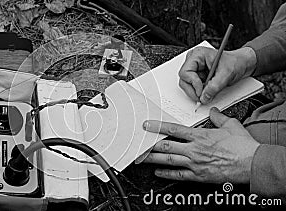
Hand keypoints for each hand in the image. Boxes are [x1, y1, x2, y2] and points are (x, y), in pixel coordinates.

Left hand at [139, 107, 259, 183]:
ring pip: (169, 160)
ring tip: (142, 157)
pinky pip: (179, 175)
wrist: (252, 163)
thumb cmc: (243, 146)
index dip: (158, 127)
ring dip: (154, 159)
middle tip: (139, 143)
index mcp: (200, 136)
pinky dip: (167, 173)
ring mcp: (195, 163)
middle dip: (151, 144)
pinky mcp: (198, 175)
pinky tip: (158, 171)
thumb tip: (212, 111)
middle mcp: (194, 149)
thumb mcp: (231, 125)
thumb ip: (218, 117)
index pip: (174, 129)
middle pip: (167, 146)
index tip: (147, 125)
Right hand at [178, 46, 255, 103]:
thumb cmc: (235, 62)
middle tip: (202, 97)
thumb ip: (214, 87)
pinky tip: (207, 91)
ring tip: (207, 93)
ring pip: (186, 85)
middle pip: (184, 80)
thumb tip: (204, 97)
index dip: (193, 84)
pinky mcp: (197, 76)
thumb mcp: (226, 74)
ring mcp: (194, 69)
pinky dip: (199, 92)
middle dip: (193, 90)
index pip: (185, 72)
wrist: (241, 64)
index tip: (202, 91)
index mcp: (198, 55)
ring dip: (196, 92)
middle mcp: (193, 61)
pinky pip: (192, 87)